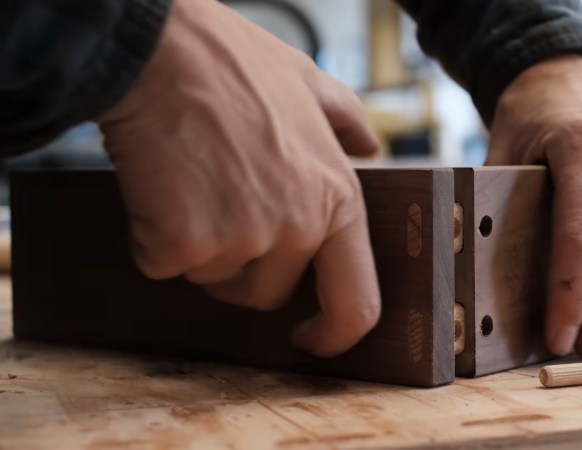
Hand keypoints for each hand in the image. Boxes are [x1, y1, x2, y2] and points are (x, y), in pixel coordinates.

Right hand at [96, 0, 380, 356]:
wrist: (158, 51)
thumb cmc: (233, 64)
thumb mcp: (312, 83)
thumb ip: (349, 124)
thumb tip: (369, 148)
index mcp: (336, 202)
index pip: (355, 304)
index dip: (335, 335)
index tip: (312, 338)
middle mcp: (296, 230)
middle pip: (267, 293)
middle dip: (244, 263)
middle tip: (222, 201)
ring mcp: (239, 241)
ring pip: (214, 280)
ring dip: (200, 248)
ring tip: (193, 183)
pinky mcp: (180, 245)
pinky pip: (163, 265)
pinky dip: (153, 236)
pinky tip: (159, 187)